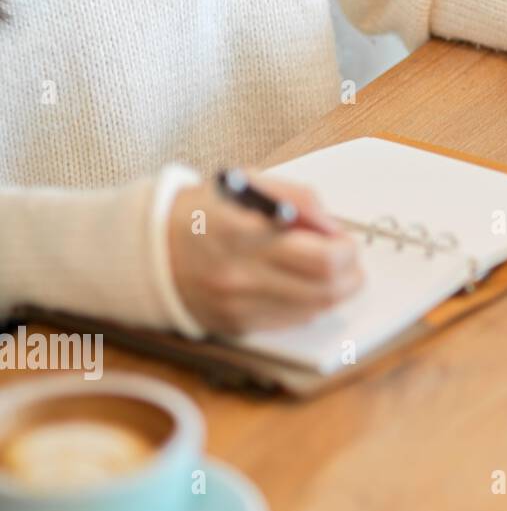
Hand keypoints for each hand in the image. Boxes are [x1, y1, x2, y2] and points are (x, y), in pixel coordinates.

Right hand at [168, 173, 363, 334]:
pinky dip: (308, 303)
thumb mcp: (250, 184)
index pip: (321, 257)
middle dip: (350, 271)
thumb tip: (334, 227)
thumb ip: (299, 198)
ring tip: (327, 269)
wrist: (151, 251)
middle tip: (346, 256)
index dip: (344, 248)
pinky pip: (293, 321)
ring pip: (315, 308)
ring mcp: (239, 305)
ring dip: (335, 289)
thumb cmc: (205, 213)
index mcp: (243, 233)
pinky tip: (299, 284)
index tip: (342, 238)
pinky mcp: (238, 325)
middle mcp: (241, 274)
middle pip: (325, 287)